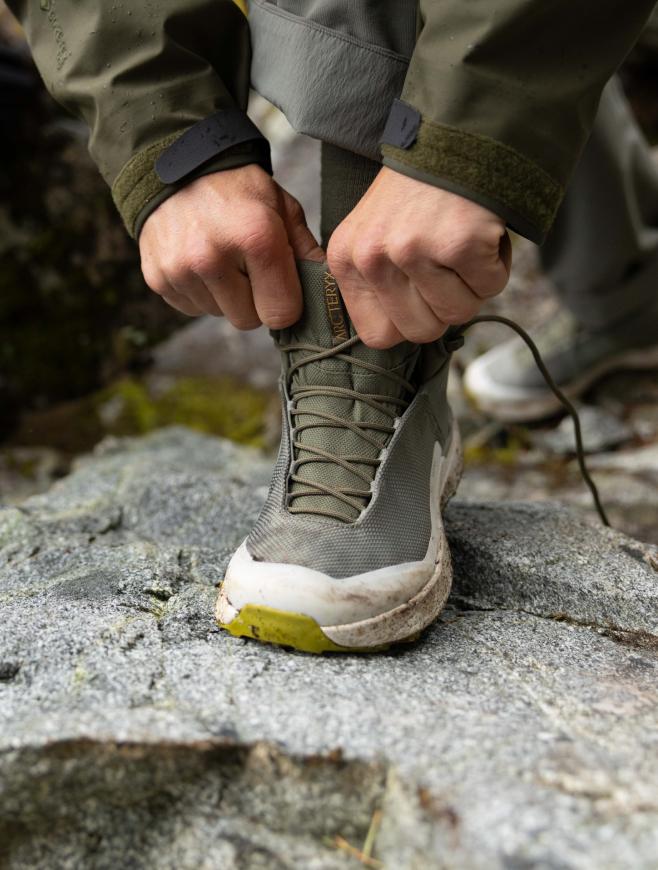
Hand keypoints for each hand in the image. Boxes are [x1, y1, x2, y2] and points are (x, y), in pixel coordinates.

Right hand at [139, 164, 323, 326]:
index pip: (281, 314)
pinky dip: (199, 292)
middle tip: (248, 269)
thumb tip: (329, 293)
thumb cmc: (240, 190)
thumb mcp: (282, 208)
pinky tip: (199, 261)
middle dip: (254, 302)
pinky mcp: (156, 277)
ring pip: (218, 314)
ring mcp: (180, 269)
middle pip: (248, 321)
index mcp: (255, 238)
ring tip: (221, 258)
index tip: (281, 284)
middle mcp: (212, 257)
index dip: (285, 302)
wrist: (177, 163)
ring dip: (225, 296)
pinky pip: (190, 308)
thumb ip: (306, 252)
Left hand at [327, 168, 511, 347]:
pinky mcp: (457, 242)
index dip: (409, 322)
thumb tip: (402, 335)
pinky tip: (482, 233)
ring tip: (464, 246)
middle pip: (421, 332)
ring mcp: (413, 249)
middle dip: (445, 307)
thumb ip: (378, 285)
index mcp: (346, 260)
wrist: (457, 138)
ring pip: (458, 313)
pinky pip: (490, 287)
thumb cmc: (419, 196)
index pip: (378, 336)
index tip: (421, 294)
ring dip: (474, 286)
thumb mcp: (376, 236)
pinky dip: (498, 265)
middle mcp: (372, 257)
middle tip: (449, 268)